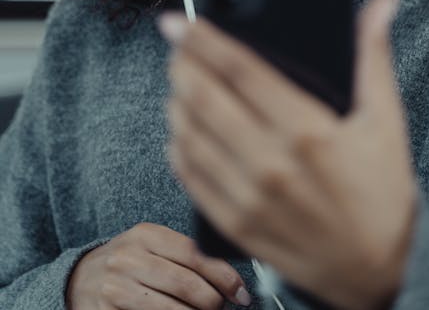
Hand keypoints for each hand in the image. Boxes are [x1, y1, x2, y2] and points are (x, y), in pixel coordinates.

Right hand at [65, 222, 251, 309]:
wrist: (79, 279)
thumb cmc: (125, 262)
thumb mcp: (149, 246)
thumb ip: (183, 254)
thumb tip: (227, 276)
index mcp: (146, 235)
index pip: (194, 253)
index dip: (223, 274)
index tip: (240, 291)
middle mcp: (129, 257)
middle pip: (185, 284)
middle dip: (213, 301)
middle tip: (223, 307)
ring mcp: (116, 286)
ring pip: (171, 309)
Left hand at [159, 0, 417, 309]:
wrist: (380, 273)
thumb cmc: (382, 193)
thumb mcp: (385, 119)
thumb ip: (373, 56)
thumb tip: (380, 4)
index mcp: (307, 130)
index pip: (241, 70)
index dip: (203, 39)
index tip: (179, 20)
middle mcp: (271, 163)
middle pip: (204, 97)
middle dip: (181, 62)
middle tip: (176, 45)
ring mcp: (248, 196)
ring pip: (189, 133)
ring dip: (175, 99)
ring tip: (178, 80)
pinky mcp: (235, 223)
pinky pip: (190, 175)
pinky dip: (178, 144)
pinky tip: (181, 127)